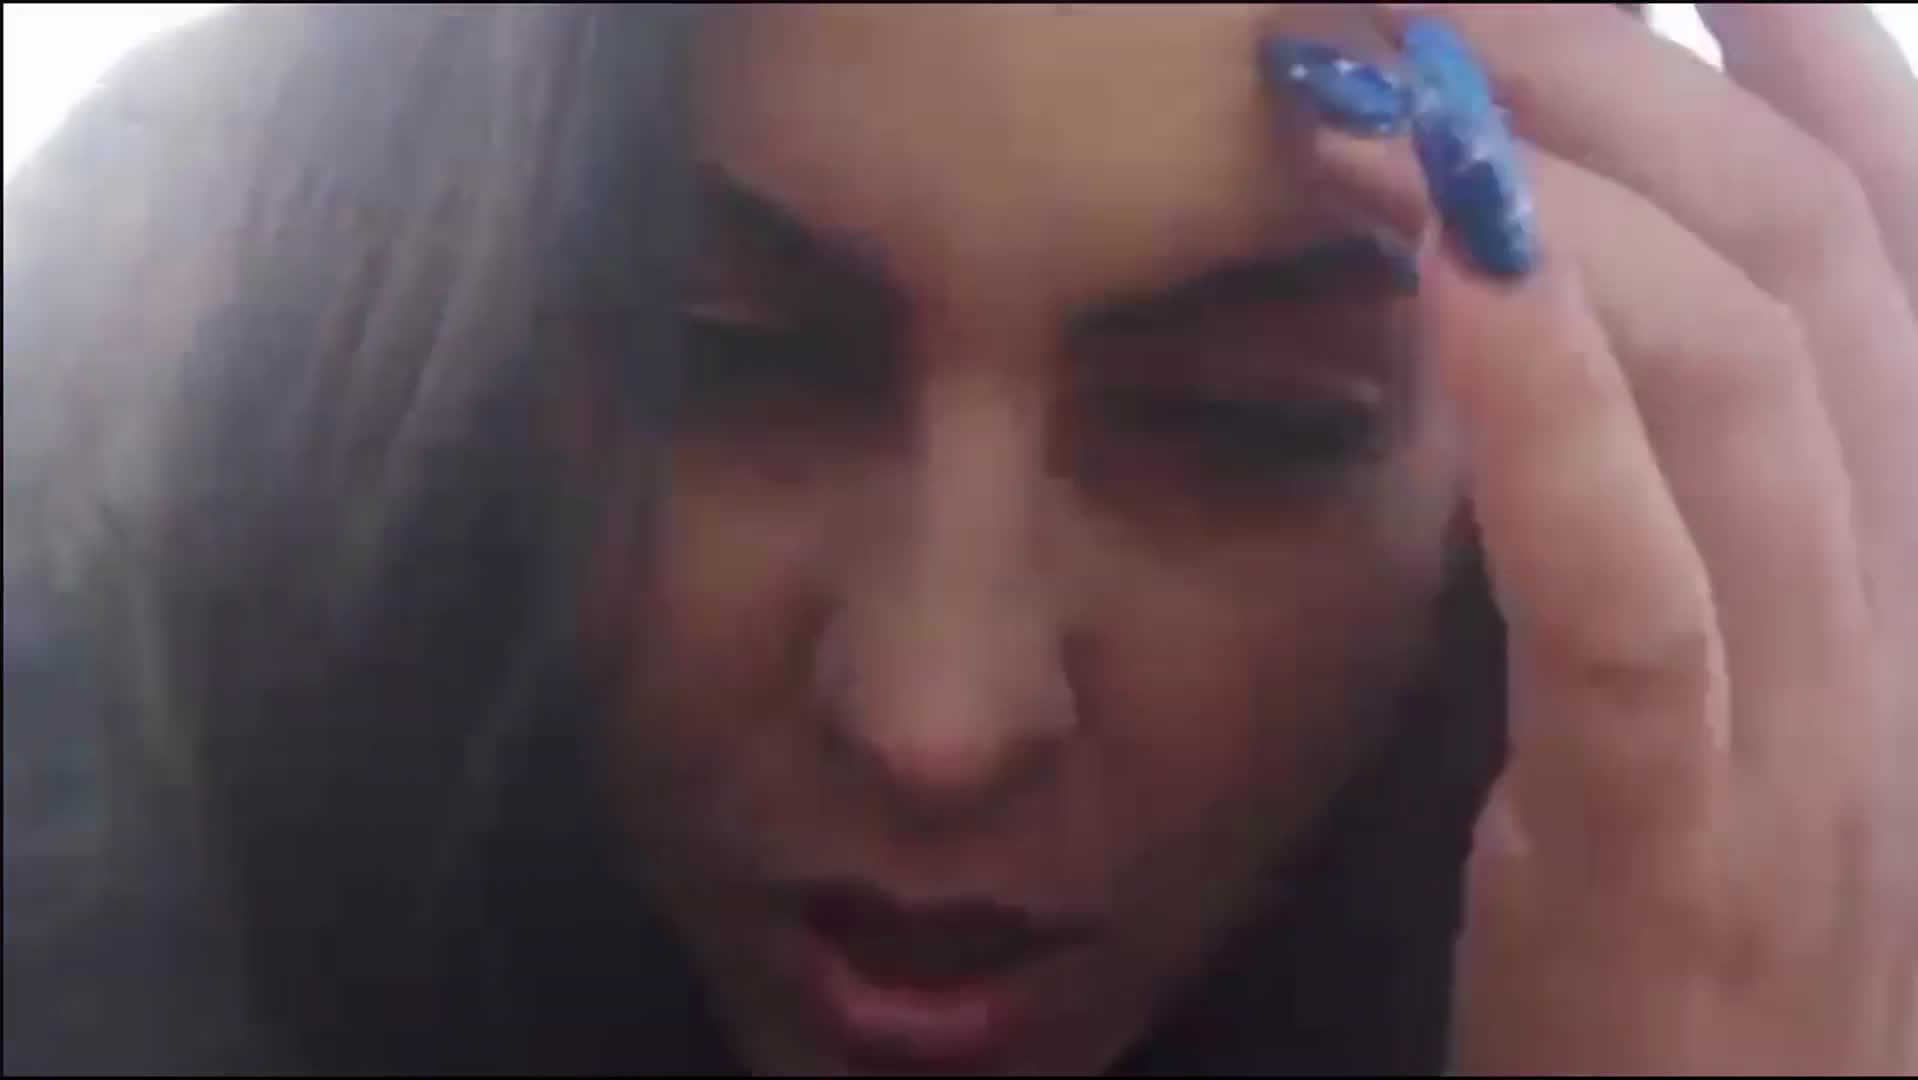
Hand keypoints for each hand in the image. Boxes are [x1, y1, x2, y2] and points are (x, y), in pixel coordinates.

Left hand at [1309, 4, 1917, 1072]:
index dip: (1819, 84)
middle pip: (1819, 274)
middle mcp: (1902, 635)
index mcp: (1899, 591)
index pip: (1895, 277)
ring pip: (1754, 394)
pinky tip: (1454, 267)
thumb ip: (1671, 538)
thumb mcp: (1695, 718)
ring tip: (1388, 72)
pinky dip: (1556, 415)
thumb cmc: (1669, 956)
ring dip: (1566, 195)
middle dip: (1642, 86)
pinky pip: (1639, 605)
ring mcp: (1814, 753)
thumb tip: (1572, 353)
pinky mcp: (1671, 862)